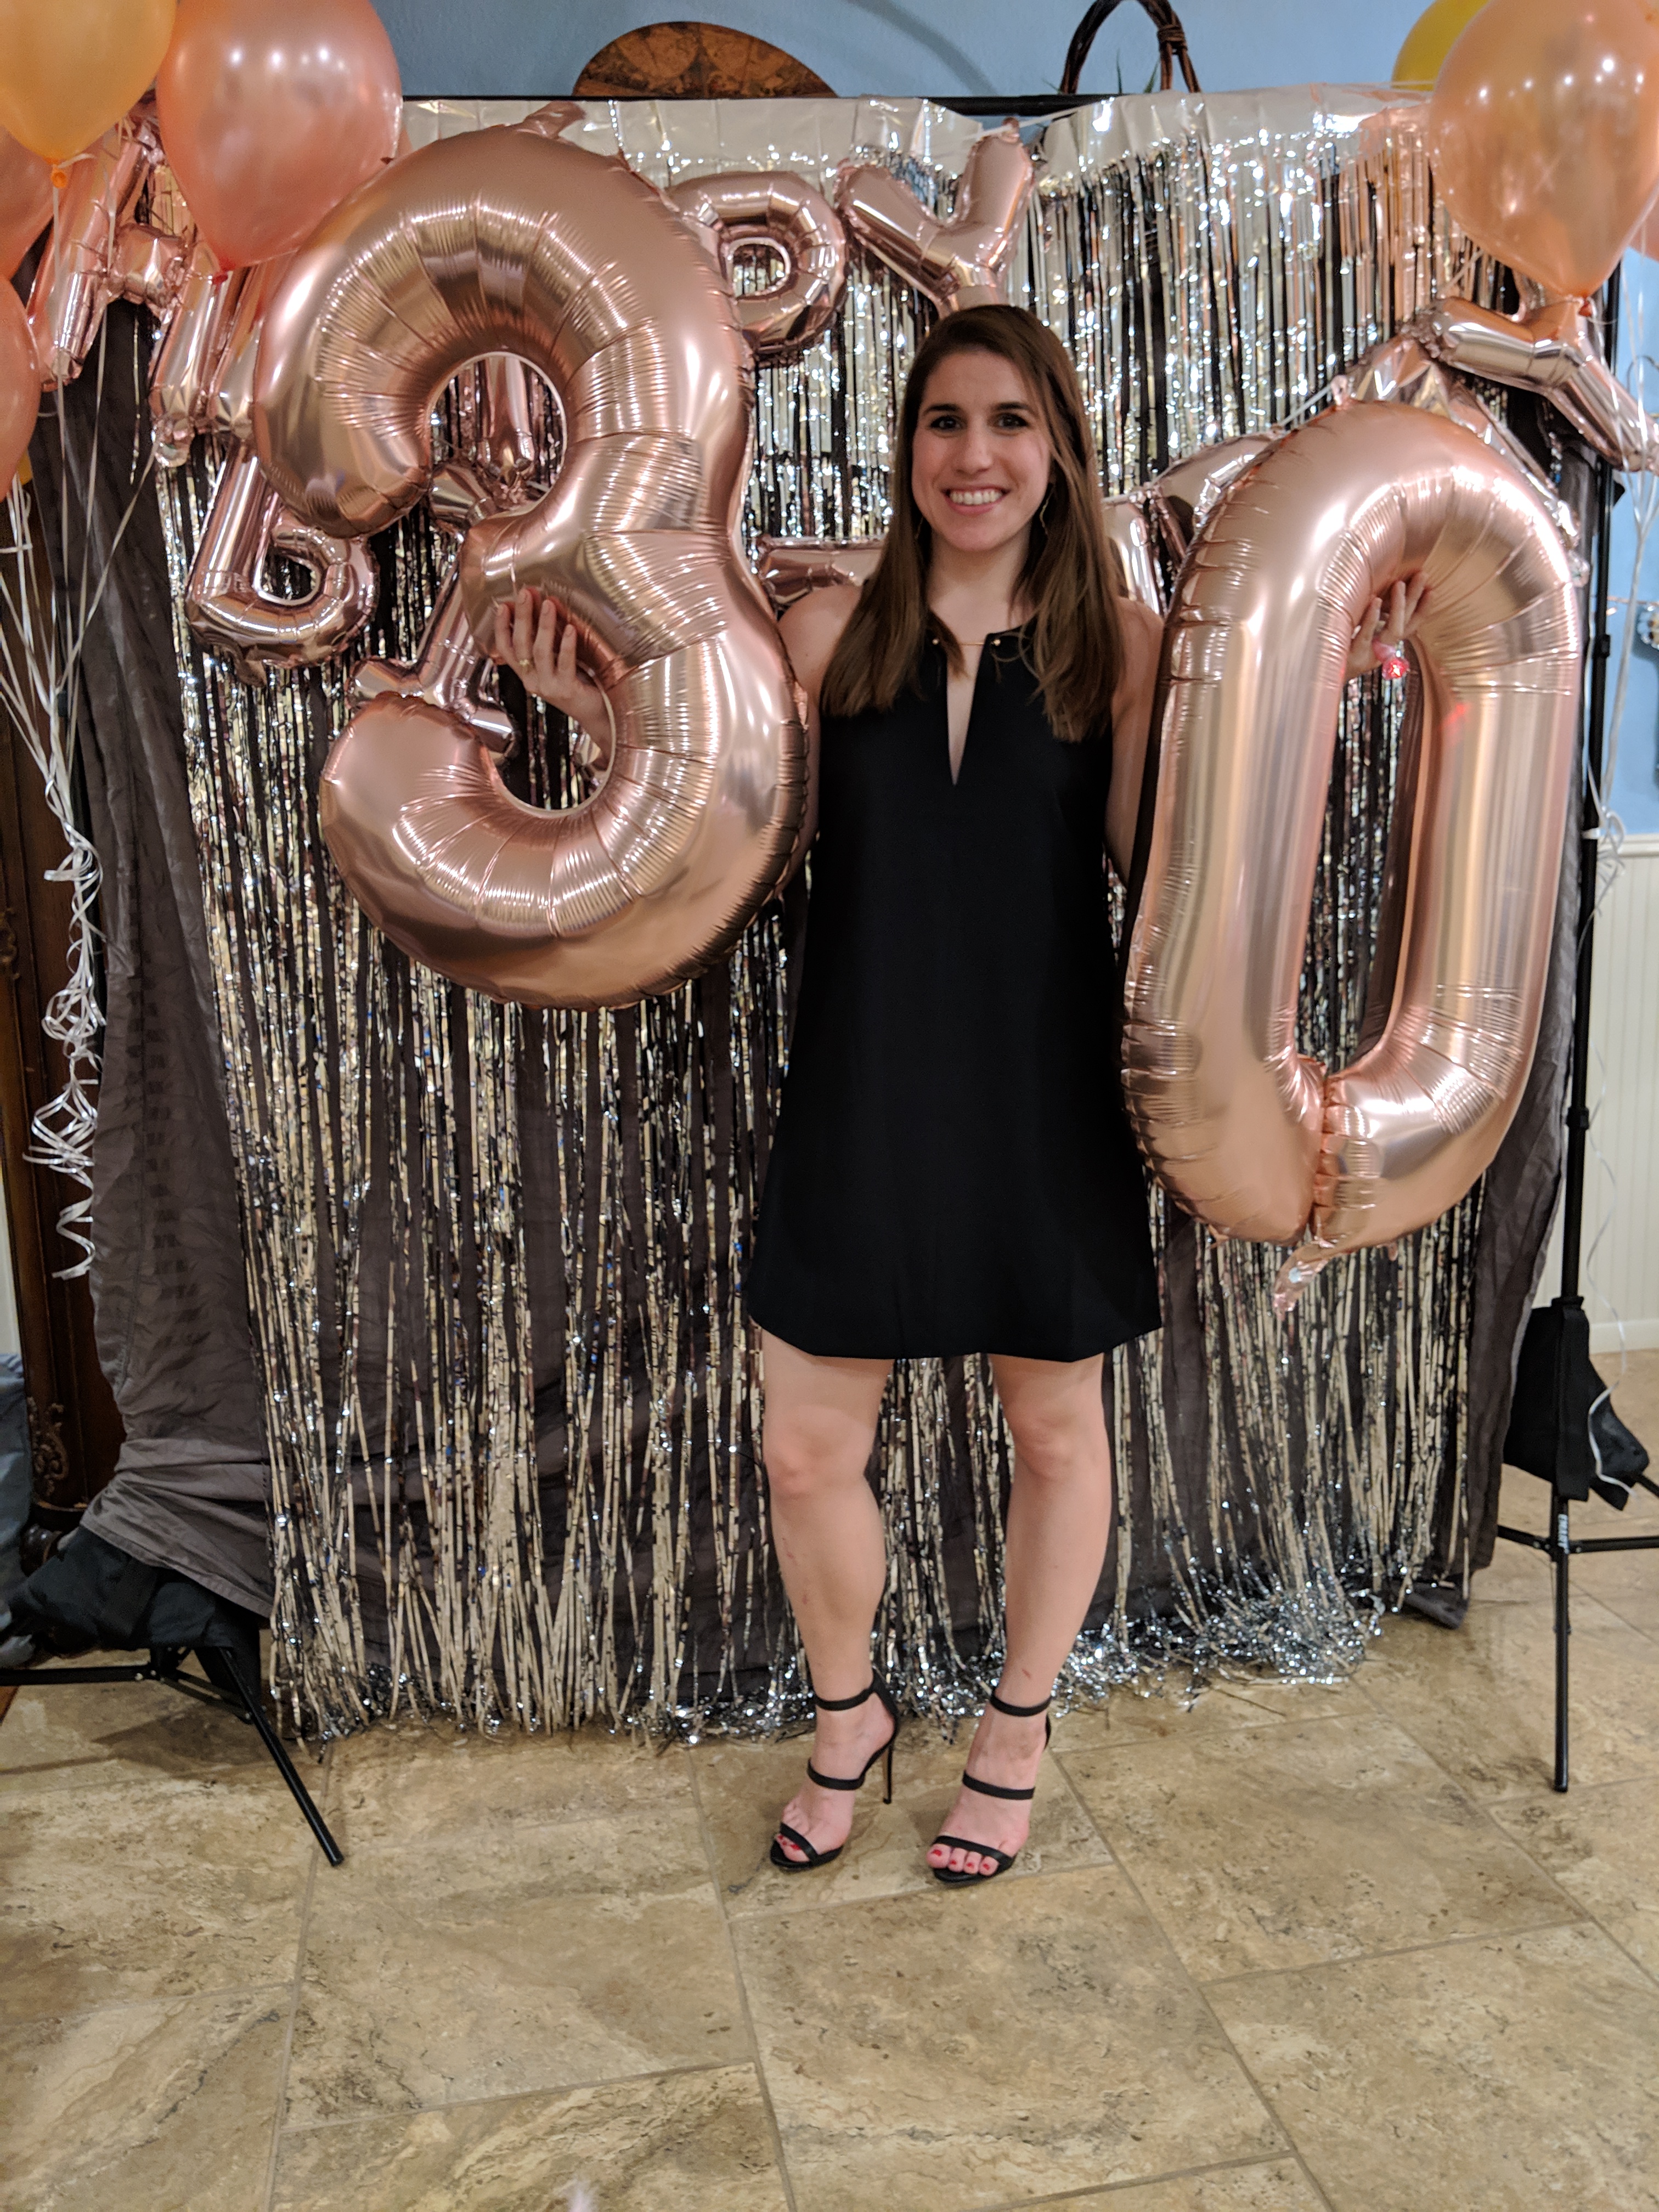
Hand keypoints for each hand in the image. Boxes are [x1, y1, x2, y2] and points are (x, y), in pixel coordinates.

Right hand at [490, 585, 609, 741]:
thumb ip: (547, 637)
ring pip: (540, 652)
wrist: (596, 712)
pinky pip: (564, 664)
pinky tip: (569, 629)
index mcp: (526, 672)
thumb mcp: (556, 659)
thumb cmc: (578, 683)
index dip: (501, 627)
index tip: (503, 605)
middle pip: (521, 645)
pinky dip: (566, 645)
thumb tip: (542, 604)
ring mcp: (548, 686)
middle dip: (522, 617)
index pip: (505, 648)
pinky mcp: (566, 690)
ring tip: (548, 604)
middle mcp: (532, 680)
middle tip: (526, 594)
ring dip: (543, 625)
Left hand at [1346, 573, 1426, 680]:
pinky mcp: (1353, 656)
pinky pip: (1365, 635)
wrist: (1321, 678)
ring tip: (1400, 584)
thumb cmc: (1339, 650)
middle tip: (1422, 575)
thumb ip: (1373, 620)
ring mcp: (1369, 654)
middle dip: (1415, 599)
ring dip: (1398, 606)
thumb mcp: (1359, 633)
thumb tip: (1383, 593)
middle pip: (1405, 623)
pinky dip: (1371, 618)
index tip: (1433, 589)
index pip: (1411, 626)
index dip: (1424, 609)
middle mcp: (1382, 651)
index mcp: (1385, 645)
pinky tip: (1376, 601)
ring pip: (1392, 630)